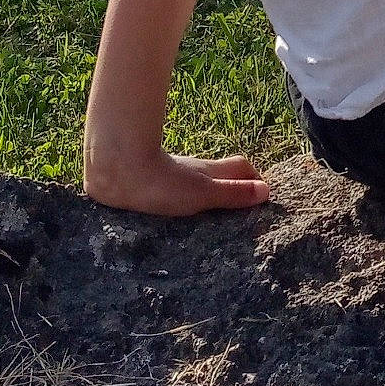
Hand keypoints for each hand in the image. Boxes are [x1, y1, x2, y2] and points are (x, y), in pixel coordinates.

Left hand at [84, 147, 269, 216]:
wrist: (117, 171)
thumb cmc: (162, 184)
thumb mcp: (204, 194)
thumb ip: (234, 193)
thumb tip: (267, 191)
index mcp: (210, 171)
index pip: (242, 167)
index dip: (254, 178)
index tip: (262, 196)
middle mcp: (193, 169)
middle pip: (221, 173)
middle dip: (233, 186)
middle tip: (241, 209)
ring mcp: (171, 174)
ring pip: (196, 180)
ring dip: (207, 193)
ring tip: (210, 218)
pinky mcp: (149, 183)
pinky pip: (173, 190)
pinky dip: (183, 198)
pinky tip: (175, 214)